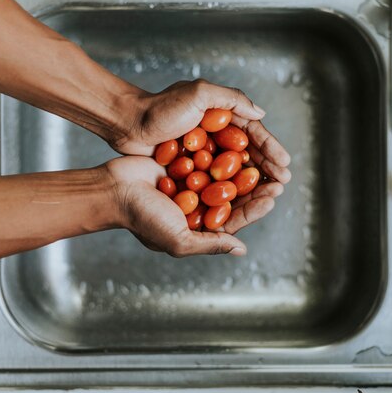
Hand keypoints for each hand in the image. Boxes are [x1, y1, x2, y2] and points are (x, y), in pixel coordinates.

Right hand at [106, 156, 283, 257]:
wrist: (113, 189)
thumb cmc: (142, 218)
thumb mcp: (178, 240)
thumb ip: (210, 244)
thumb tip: (242, 249)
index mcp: (199, 227)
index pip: (234, 219)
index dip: (255, 209)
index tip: (273, 197)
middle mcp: (198, 206)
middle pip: (235, 197)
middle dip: (257, 188)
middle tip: (278, 177)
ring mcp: (191, 184)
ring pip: (225, 176)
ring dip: (245, 169)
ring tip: (264, 159)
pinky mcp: (184, 164)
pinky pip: (208, 157)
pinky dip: (224, 152)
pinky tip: (241, 143)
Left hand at [114, 79, 291, 183]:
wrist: (128, 124)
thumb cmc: (160, 108)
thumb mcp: (198, 94)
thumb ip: (231, 99)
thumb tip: (261, 114)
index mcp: (223, 115)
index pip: (253, 133)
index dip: (271, 149)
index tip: (285, 164)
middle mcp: (217, 134)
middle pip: (248, 154)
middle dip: (267, 168)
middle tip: (282, 184)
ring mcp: (205, 152)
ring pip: (234, 170)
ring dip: (252, 183)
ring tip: (267, 195)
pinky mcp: (192, 168)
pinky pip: (215, 181)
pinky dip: (228, 191)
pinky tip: (240, 203)